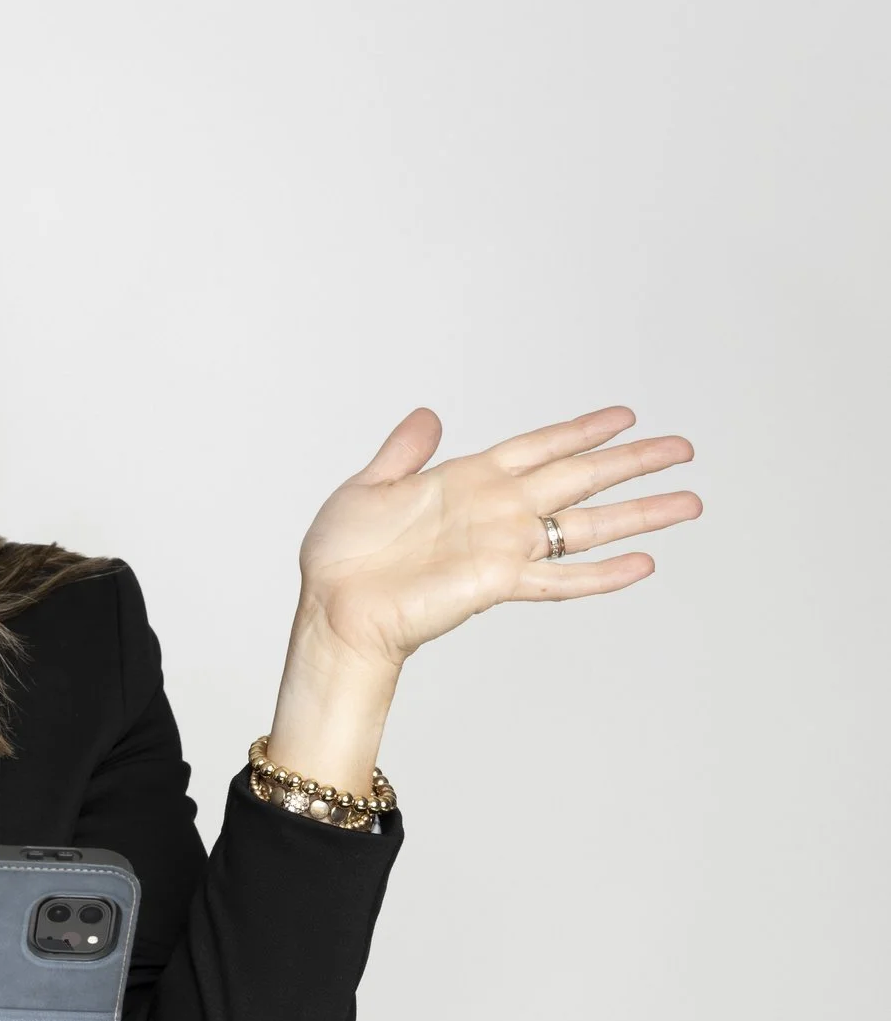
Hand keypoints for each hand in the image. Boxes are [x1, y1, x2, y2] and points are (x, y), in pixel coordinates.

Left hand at [292, 404, 702, 671]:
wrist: (332, 606)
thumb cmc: (341, 555)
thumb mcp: (369, 486)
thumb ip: (405, 452)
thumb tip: (428, 414)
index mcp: (468, 480)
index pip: (540, 446)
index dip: (582, 431)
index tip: (625, 417)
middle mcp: (496, 510)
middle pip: (580, 477)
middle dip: (633, 462)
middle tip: (683, 448)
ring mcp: (503, 546)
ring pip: (586, 525)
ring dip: (639, 513)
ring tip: (689, 502)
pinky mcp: (497, 582)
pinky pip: (560, 579)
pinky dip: (601, 574)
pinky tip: (642, 564)